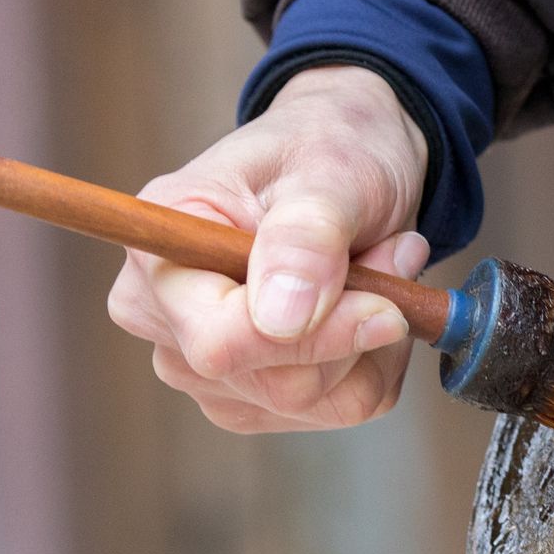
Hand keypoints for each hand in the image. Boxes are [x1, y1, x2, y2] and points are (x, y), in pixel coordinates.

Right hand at [107, 65, 431, 431]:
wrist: (346, 161)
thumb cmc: (327, 147)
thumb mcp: (329, 172)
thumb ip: (304, 238)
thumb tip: (280, 320)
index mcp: (158, 254)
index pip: (219, 341)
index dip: (314, 337)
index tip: (387, 303)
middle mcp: (164, 320)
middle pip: (277, 382)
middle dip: (358, 322)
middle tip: (395, 252)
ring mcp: (204, 368)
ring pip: (316, 401)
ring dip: (375, 337)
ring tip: (380, 262)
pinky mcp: (253, 396)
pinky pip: (341, 406)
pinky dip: (377, 357)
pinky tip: (370, 301)